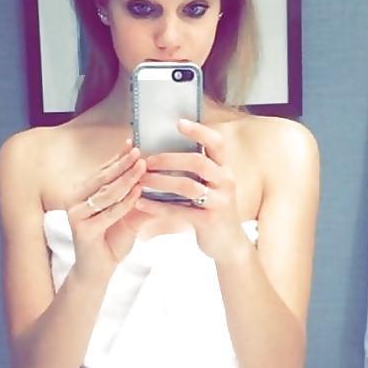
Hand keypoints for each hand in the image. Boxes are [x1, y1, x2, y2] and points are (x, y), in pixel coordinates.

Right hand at [66, 140, 153, 277]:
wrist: (98, 271)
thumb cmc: (110, 241)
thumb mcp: (125, 215)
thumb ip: (134, 196)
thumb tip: (152, 175)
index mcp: (81, 194)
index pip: (102, 172)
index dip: (117, 159)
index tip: (132, 145)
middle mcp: (75, 201)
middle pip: (103, 179)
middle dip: (122, 164)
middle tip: (139, 152)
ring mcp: (76, 215)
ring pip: (106, 193)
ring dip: (126, 179)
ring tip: (142, 166)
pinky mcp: (82, 230)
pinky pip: (109, 213)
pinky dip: (125, 202)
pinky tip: (139, 192)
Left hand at [135, 119, 246, 260]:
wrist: (227, 244)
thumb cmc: (212, 210)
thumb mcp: (210, 187)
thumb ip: (196, 170)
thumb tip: (165, 150)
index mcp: (224, 169)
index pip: (216, 143)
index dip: (199, 131)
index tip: (178, 122)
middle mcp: (225, 181)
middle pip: (198, 161)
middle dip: (169, 159)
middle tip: (147, 160)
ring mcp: (219, 201)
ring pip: (187, 186)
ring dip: (160, 181)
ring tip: (140, 180)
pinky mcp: (209, 220)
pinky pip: (180, 210)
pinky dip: (157, 206)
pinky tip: (140, 203)